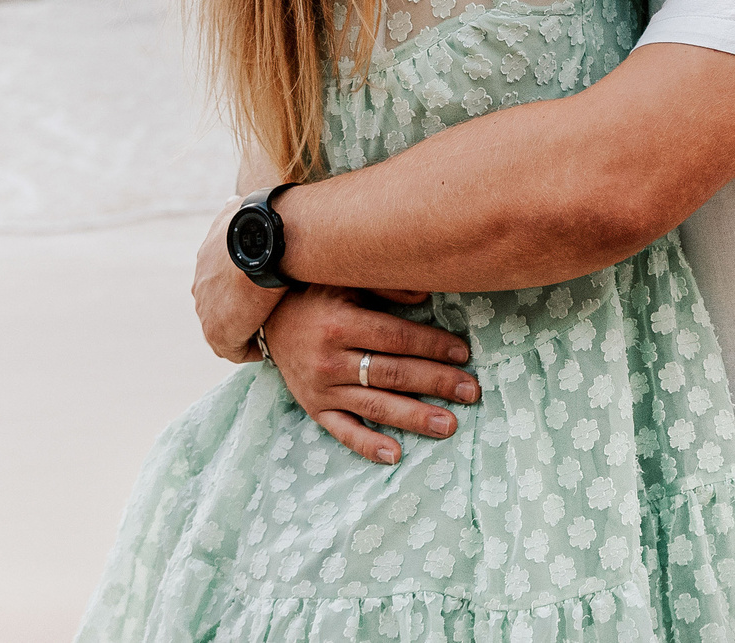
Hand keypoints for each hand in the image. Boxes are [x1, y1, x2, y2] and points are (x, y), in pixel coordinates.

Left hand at [192, 200, 287, 360]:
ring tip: (273, 330)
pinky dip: (253, 348)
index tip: (261, 287)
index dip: (241, 285)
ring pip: (226, 328)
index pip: (219, 279)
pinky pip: (236, 349)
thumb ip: (232, 209)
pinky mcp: (219, 333)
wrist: (264, 242)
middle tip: (268, 311)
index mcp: (207, 258)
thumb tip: (231, 201)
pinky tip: (272, 342)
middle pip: (220, 305)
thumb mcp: (240, 208)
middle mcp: (201, 285)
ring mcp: (207, 311)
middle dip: (241, 309)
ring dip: (248, 330)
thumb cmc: (261, 222)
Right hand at [261, 285, 483, 464]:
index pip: (397, 338)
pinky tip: (395, 455)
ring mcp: (321, 388)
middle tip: (471, 391)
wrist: (263, 319)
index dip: (432, 346)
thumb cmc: (315, 294)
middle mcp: (330, 359)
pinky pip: (343, 431)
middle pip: (393, 374)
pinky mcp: (313, 408)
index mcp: (341, 323)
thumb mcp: (345, 279)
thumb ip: (386, 285)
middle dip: (436, 383)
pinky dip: (368, 445)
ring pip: (375, 406)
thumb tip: (428, 294)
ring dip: (415, 417)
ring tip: (449, 425)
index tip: (463, 353)